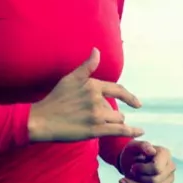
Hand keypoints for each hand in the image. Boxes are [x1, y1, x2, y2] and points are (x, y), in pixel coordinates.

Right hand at [28, 48, 143, 141]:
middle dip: (110, 115)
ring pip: (117, 120)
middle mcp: (96, 99)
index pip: (118, 90)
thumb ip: (87, 66)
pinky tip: (140, 132)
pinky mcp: (95, 130)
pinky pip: (119, 131)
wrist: (43, 119)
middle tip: (95, 119)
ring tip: (99, 126)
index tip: (137, 104)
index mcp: (93, 85)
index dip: (129, 97)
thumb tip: (96, 50)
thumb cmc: (56, 98)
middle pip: (115, 109)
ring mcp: (96, 115)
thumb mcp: (70, 78)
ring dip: (113, 124)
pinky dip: (131, 132)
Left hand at [118, 141, 175, 182]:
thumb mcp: (134, 146)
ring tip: (124, 181)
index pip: (157, 169)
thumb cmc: (133, 152)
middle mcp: (170, 167)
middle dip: (137, 179)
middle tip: (129, 172)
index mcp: (165, 154)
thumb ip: (142, 145)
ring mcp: (169, 180)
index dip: (142, 170)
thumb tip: (151, 150)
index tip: (133, 167)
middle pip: (154, 181)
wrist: (131, 160)